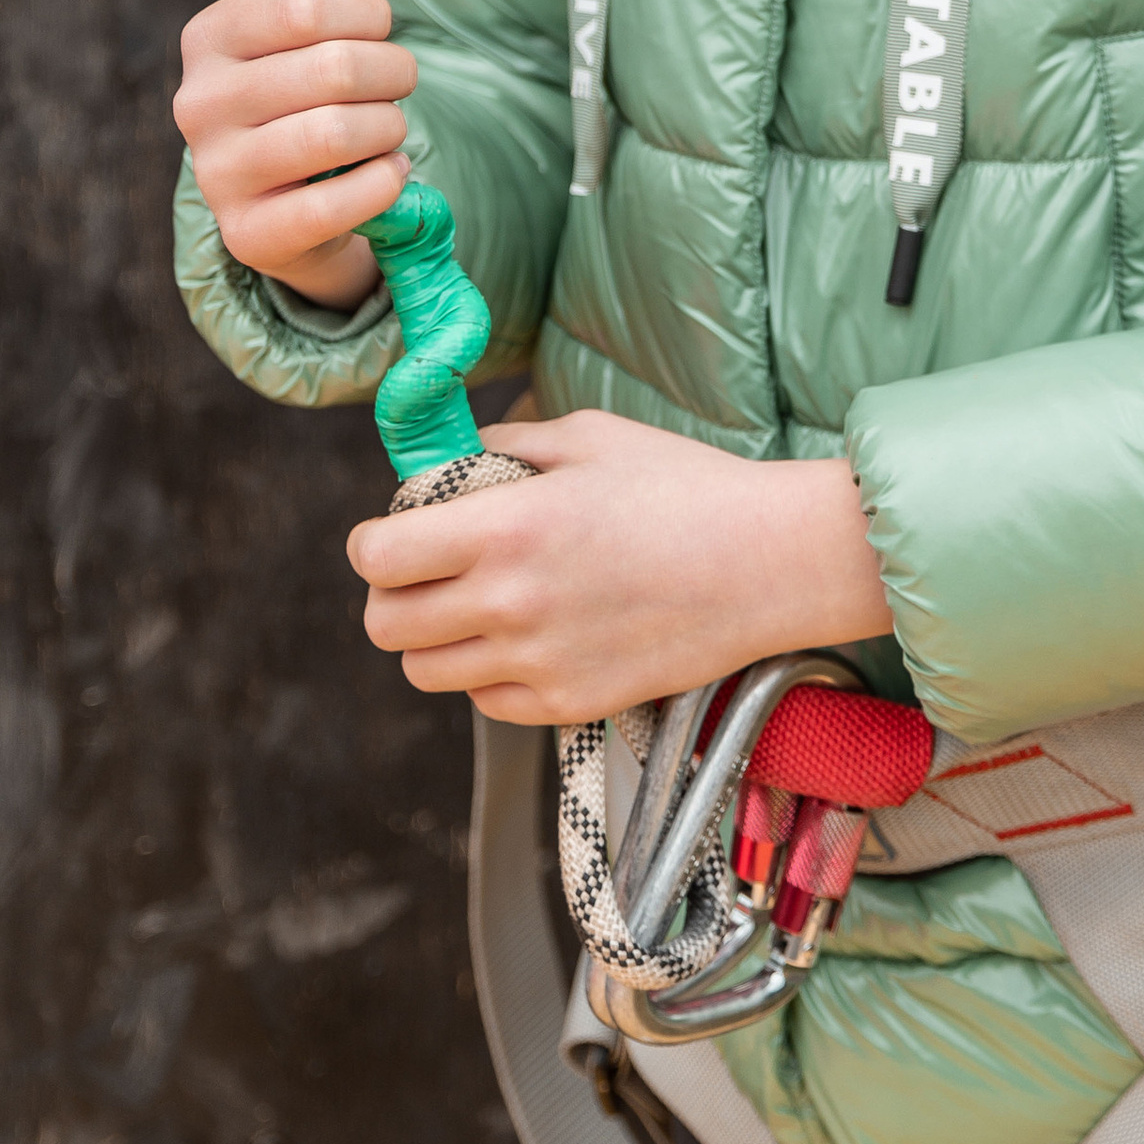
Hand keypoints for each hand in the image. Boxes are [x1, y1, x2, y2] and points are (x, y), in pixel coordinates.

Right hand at [173, 0, 415, 308]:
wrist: (295, 191)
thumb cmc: (306, 77)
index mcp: (208, 36)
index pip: (307, 4)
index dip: (369, 13)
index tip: (379, 29)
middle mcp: (197, 103)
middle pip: (334, 69)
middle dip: (392, 72)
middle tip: (396, 82)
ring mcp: (217, 174)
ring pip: (337, 134)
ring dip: (390, 126)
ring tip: (389, 127)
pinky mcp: (250, 235)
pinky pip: (333, 205)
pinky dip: (383, 183)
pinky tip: (389, 172)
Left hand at [345, 411, 894, 723]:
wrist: (770, 563)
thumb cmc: (685, 487)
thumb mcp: (588, 437)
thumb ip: (505, 447)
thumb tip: (452, 460)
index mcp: (506, 528)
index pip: (377, 556)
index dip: (373, 542)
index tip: (396, 531)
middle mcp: (510, 603)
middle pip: (385, 625)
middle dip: (393, 593)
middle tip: (428, 571)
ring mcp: (538, 664)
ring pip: (427, 671)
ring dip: (436, 637)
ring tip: (478, 604)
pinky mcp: (570, 706)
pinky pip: (487, 702)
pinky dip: (488, 674)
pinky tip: (528, 636)